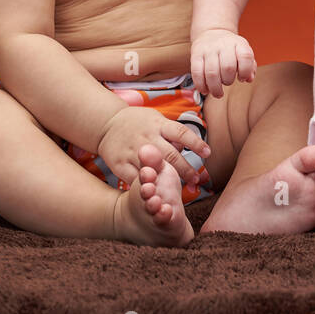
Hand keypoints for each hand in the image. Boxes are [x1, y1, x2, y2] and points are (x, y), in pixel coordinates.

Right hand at [97, 106, 211, 187]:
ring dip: (167, 182)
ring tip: (180, 191)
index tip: (207, 153)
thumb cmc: (138, 122)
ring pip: (152, 170)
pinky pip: (134, 179)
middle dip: (185, 169)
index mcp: (158, 125)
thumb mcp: (156, 120)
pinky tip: (155, 194)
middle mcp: (146, 138)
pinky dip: (145, 186)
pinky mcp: (120, 164)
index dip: (195, 143)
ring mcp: (132, 151)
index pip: (181, 132)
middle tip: (197, 180)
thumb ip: (172, 133)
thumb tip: (190, 146)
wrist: (106, 124)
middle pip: (169, 155)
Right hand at [190, 28, 255, 97]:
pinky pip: (197, 72)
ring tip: (217, 93)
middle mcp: (224, 44)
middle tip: (227, 82)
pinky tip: (205, 90)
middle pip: (228, 67)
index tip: (241, 78)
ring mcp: (208, 49)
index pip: (245, 57)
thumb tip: (249, 79)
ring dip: (215, 88)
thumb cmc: (231, 49)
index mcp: (239, 43)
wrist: (212, 32)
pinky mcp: (195, 54)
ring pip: (212, 72)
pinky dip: (201, 85)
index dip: (245, 71)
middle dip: (228, 81)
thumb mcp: (243, 52)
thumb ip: (249, 66)